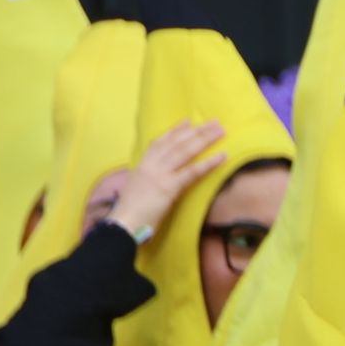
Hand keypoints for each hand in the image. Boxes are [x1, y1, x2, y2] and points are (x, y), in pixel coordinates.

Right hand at [111, 120, 226, 234]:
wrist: (123, 224)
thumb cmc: (129, 213)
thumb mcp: (136, 189)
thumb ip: (147, 180)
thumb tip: (156, 179)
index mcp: (142, 165)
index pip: (160, 142)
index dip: (175, 131)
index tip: (188, 121)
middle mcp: (151, 165)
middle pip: (177, 143)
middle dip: (197, 131)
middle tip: (214, 122)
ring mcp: (160, 175)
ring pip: (185, 152)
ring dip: (205, 140)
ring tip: (221, 132)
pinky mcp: (169, 187)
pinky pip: (192, 172)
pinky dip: (208, 163)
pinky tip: (222, 156)